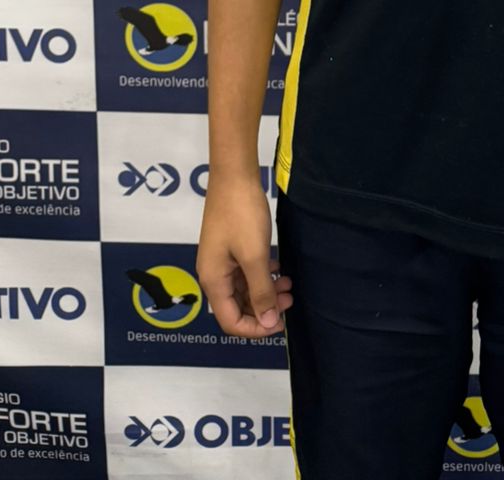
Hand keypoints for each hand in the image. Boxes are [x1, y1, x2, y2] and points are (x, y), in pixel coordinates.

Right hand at [196, 172, 293, 337]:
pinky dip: (263, 275)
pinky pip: (245, 271)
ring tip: (289, 284)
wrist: (234, 174)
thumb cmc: (242, 214)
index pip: (231, 322)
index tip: (280, 323)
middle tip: (290, 300)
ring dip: (266, 291)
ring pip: (244, 289)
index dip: (256, 329)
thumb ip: (261, 292)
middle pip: (237, 307)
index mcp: (213, 281)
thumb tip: (269, 324)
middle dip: (264, 309)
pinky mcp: (230, 246)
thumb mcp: (254, 256)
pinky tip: (279, 267)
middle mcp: (214, 274)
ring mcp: (222, 259)